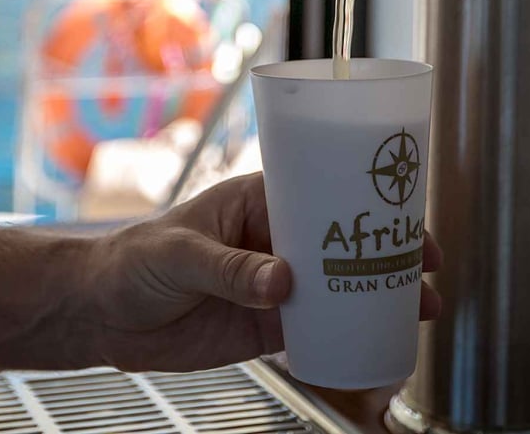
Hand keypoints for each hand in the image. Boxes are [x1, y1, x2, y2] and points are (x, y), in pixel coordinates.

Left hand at [81, 173, 440, 372]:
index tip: (402, 219)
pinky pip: (320, 327)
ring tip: (420, 307)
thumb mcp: (179, 254)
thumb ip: (228, 268)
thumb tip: (281, 281)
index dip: (366, 202)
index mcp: (257, 201)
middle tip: (428, 268)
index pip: (322, 192)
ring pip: (341, 284)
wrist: (101, 316)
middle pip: (344, 239)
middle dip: (389, 251)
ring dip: (380, 293)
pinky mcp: (266, 326)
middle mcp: (274, 239)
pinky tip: (379, 338)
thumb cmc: (131, 261)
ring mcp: (274, 283)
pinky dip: (351, 331)